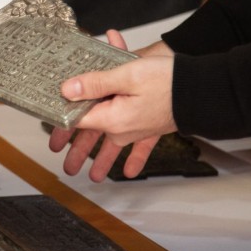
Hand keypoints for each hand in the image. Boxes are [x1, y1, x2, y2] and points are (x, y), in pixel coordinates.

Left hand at [48, 30, 171, 180]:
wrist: (200, 89)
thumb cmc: (167, 80)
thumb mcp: (125, 74)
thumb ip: (95, 83)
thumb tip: (68, 90)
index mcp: (112, 118)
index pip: (79, 121)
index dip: (62, 121)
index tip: (50, 123)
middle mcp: (123, 129)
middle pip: (94, 138)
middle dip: (79, 151)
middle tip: (66, 165)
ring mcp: (138, 130)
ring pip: (114, 146)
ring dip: (103, 160)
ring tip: (94, 176)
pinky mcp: (152, 128)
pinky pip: (141, 148)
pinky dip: (136, 160)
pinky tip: (132, 172)